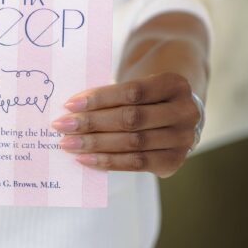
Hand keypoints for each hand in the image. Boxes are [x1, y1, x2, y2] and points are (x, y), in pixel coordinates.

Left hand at [50, 72, 200, 177]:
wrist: (174, 115)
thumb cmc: (146, 98)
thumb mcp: (138, 87)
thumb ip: (113, 95)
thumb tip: (73, 110)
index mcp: (175, 84)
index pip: (132, 92)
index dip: (100, 98)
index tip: (70, 104)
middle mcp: (184, 112)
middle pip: (131, 119)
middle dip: (92, 123)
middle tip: (62, 126)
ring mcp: (182, 139)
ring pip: (132, 143)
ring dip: (96, 145)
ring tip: (69, 144)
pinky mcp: (173, 161)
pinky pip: (136, 163)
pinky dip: (108, 161)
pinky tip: (86, 159)